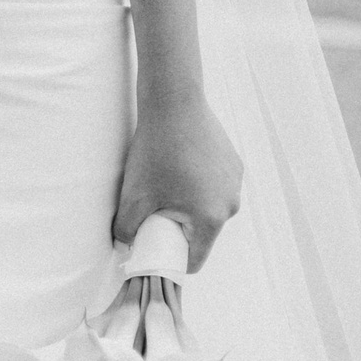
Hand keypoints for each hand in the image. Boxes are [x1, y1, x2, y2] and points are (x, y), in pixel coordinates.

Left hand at [114, 85, 242, 271]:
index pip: (194, 258)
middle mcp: (231, 204)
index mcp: (211, 219)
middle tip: (155, 206)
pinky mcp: (234, 164)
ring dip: (189, 203)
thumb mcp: (134, 195)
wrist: (174, 102)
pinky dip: (199, 183)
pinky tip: (180, 163)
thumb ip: (127, 228)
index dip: (171, 258)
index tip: (155, 247)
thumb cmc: (156, 149)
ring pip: (208, 207)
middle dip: (178, 226)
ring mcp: (235, 183)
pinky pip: (215, 186)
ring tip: (166, 180)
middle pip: (201, 232)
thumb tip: (125, 244)